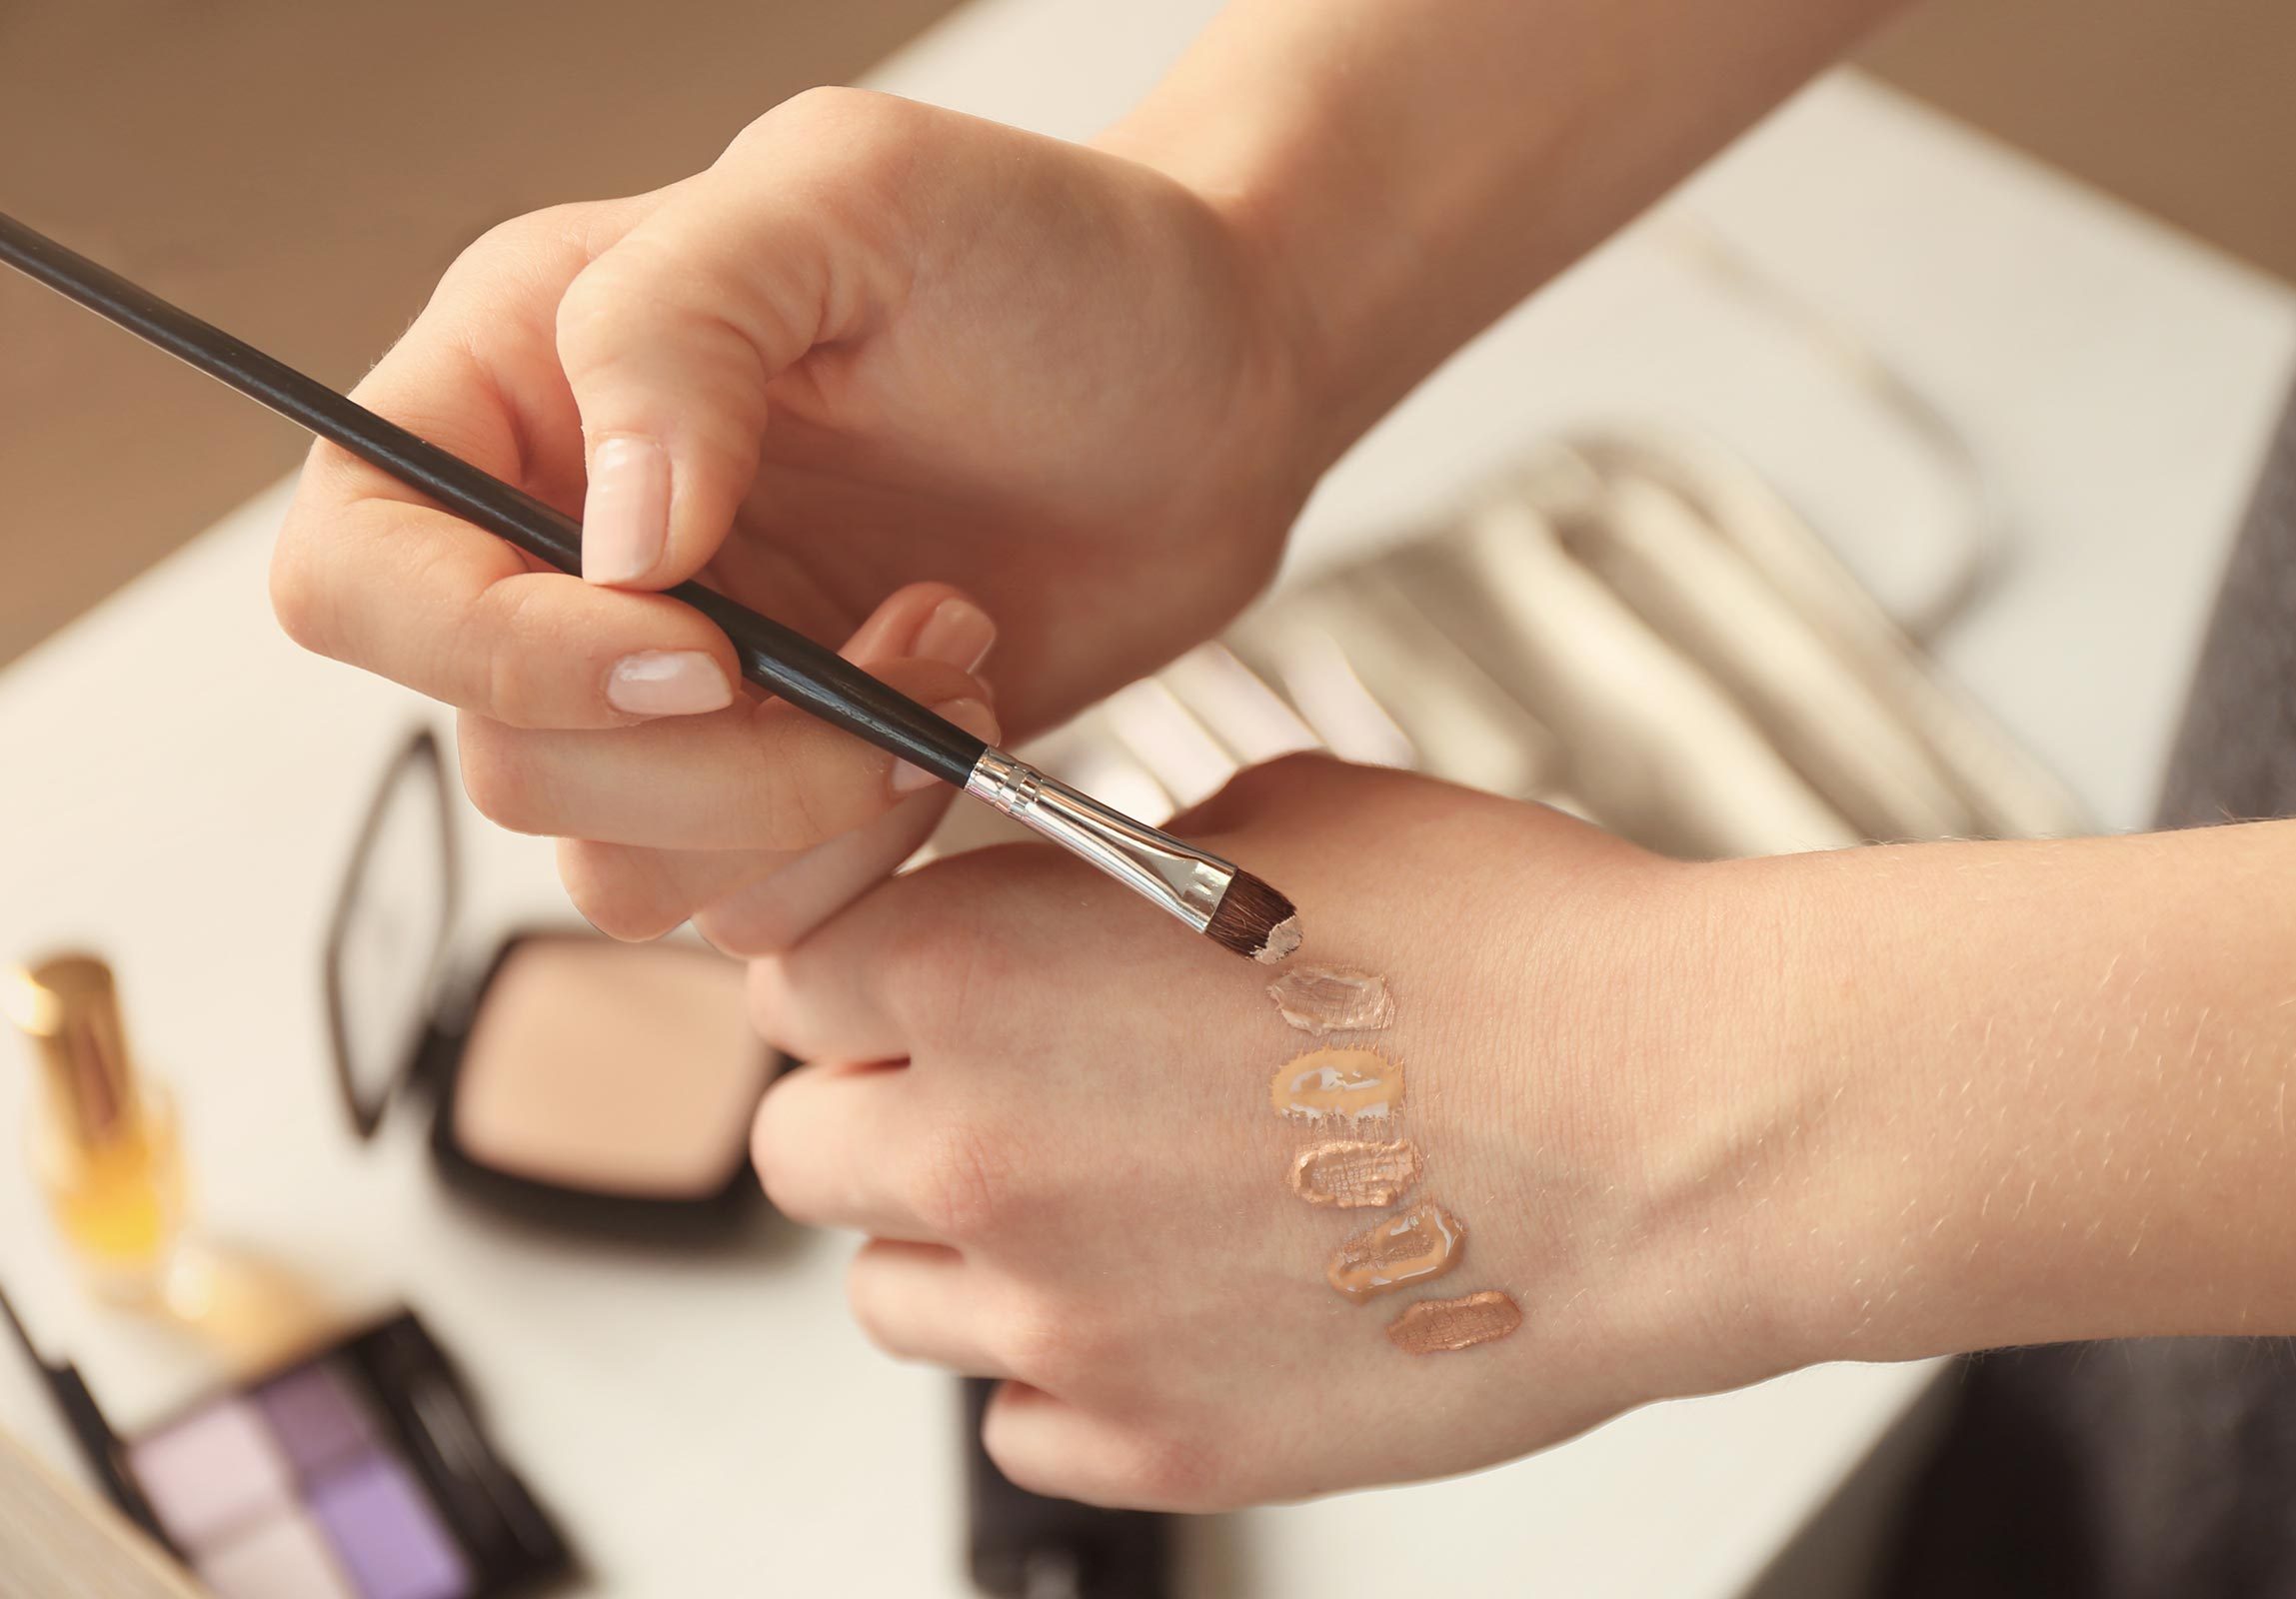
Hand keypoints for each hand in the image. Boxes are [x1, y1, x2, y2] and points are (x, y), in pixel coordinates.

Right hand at [270, 88, 1321, 947]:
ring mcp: (677, 688)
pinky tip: (961, 710)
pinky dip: (866, 848)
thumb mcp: (853, 199)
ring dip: (805, 803)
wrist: (1216, 388)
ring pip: (620, 867)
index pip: (359, 579)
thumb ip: (681, 327)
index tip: (699, 649)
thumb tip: (613, 549)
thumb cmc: (1051, 260)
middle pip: (505, 760)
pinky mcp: (783, 781)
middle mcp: (570, 556)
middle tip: (886, 655)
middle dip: (714, 760)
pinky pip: (750, 911)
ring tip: (944, 654)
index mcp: (519, 394)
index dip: (492, 654)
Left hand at [743, 756, 1799, 1507]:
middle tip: (1002, 1092)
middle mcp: (982, 1154)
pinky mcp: (1165, 1447)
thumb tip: (1069, 899)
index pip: (791, 985)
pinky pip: (1023, 1422)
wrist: (1674, 1121)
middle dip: (885, 1113)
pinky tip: (1177, 1299)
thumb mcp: (1281, 812)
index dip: (862, 974)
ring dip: (966, 1247)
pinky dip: (1071, 1367)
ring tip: (1104, 1201)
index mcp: (978, 971)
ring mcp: (1066, 1322)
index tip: (919, 985)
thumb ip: (1110, 865)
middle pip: (804, 1155)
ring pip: (894, 1302)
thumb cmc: (1512, 951)